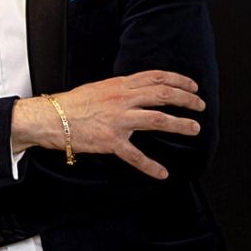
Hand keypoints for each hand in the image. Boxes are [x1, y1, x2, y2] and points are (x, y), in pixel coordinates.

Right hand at [16, 70, 204, 179]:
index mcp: (119, 85)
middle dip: (186, 99)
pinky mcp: (111, 141)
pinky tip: (162, 173)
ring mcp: (118, 120)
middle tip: (199, 106)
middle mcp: (122, 100)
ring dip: (180, 124)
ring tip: (194, 128)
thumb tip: (138, 91)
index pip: (156, 77)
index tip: (192, 86)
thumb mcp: (99, 88)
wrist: (50, 118)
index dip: (178, 80)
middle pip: (162, 95)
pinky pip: (135, 155)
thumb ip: (120, 89)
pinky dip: (151, 166)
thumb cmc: (71, 105)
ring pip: (157, 119)